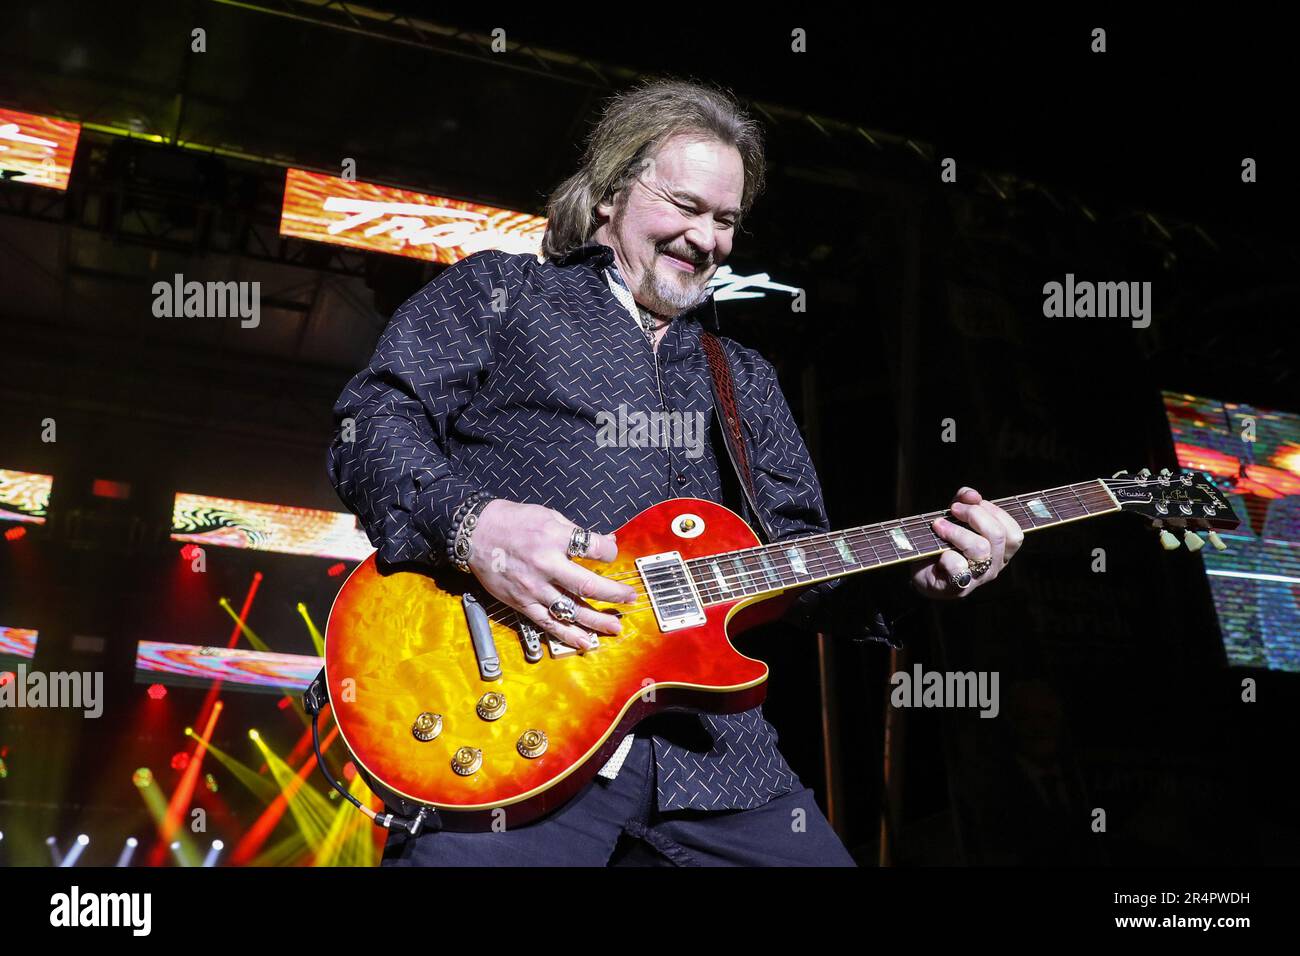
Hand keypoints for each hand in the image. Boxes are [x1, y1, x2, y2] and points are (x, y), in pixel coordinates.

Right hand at [466, 500, 638, 649]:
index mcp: (553, 538)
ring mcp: (534, 587)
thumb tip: (605, 540)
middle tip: (629, 598)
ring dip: (596, 621)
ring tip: (615, 627)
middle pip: (588, 585)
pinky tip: (585, 642)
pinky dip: (568, 635)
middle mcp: (545, 565)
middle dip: (613, 594)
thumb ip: (576, 532)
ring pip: (571, 610)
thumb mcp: (547, 516)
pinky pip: (548, 623)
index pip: (593, 547)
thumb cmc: (512, 521)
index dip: (610, 551)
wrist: (474, 534)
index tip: (613, 554)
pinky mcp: (522, 603)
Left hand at [909, 486, 1023, 599]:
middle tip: (953, 510)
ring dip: (956, 531)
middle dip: (974, 515)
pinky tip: (937, 552)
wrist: (920, 570)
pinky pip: (958, 567)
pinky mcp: (957, 587)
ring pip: (980, 549)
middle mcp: (994, 566)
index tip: (973, 502)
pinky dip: (946, 555)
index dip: (995, 512)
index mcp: (1001, 551)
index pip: (1014, 533)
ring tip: (938, 525)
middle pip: (998, 536)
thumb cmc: (941, 541)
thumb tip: (972, 495)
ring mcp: (977, 578)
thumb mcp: (954, 516)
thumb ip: (964, 501)